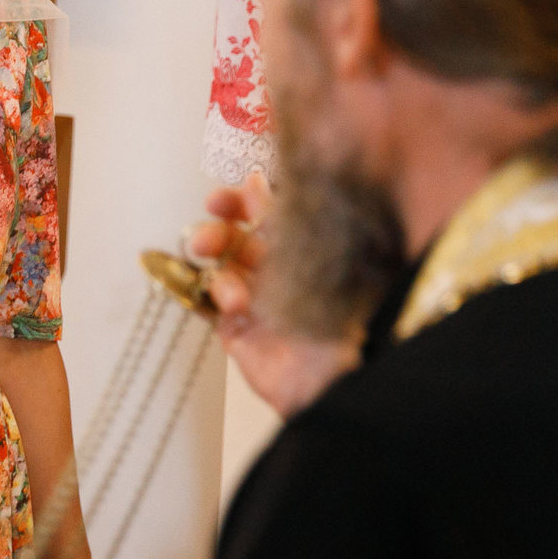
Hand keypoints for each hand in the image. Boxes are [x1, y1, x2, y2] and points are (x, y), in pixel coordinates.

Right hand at [189, 172, 359, 415]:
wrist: (347, 379)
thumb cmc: (352, 314)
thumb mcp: (322, 250)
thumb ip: (284, 216)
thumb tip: (256, 179)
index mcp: (305, 244)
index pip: (263, 211)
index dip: (238, 201)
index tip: (219, 199)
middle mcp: (280, 269)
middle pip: (233, 238)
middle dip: (215, 234)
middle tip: (205, 240)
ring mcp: (258, 300)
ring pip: (217, 269)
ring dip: (217, 273)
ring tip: (233, 292)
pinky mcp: (238, 332)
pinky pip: (208, 305)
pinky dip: (209, 298)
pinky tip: (230, 304)